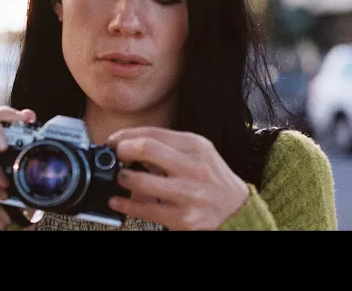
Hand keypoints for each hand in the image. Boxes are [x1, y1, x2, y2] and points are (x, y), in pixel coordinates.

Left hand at [106, 127, 249, 230]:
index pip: (153, 133)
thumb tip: (129, 142)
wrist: (236, 209)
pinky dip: (126, 204)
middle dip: (123, 151)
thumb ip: (167, 146)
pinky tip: (118, 200)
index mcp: (195, 146)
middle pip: (147, 149)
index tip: (115, 141)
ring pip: (142, 181)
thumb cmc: (211, 178)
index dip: (127, 136)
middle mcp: (193, 167)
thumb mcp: (197, 152)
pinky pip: (146, 210)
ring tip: (120, 179)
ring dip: (123, 179)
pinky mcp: (183, 218)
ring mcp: (189, 194)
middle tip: (115, 156)